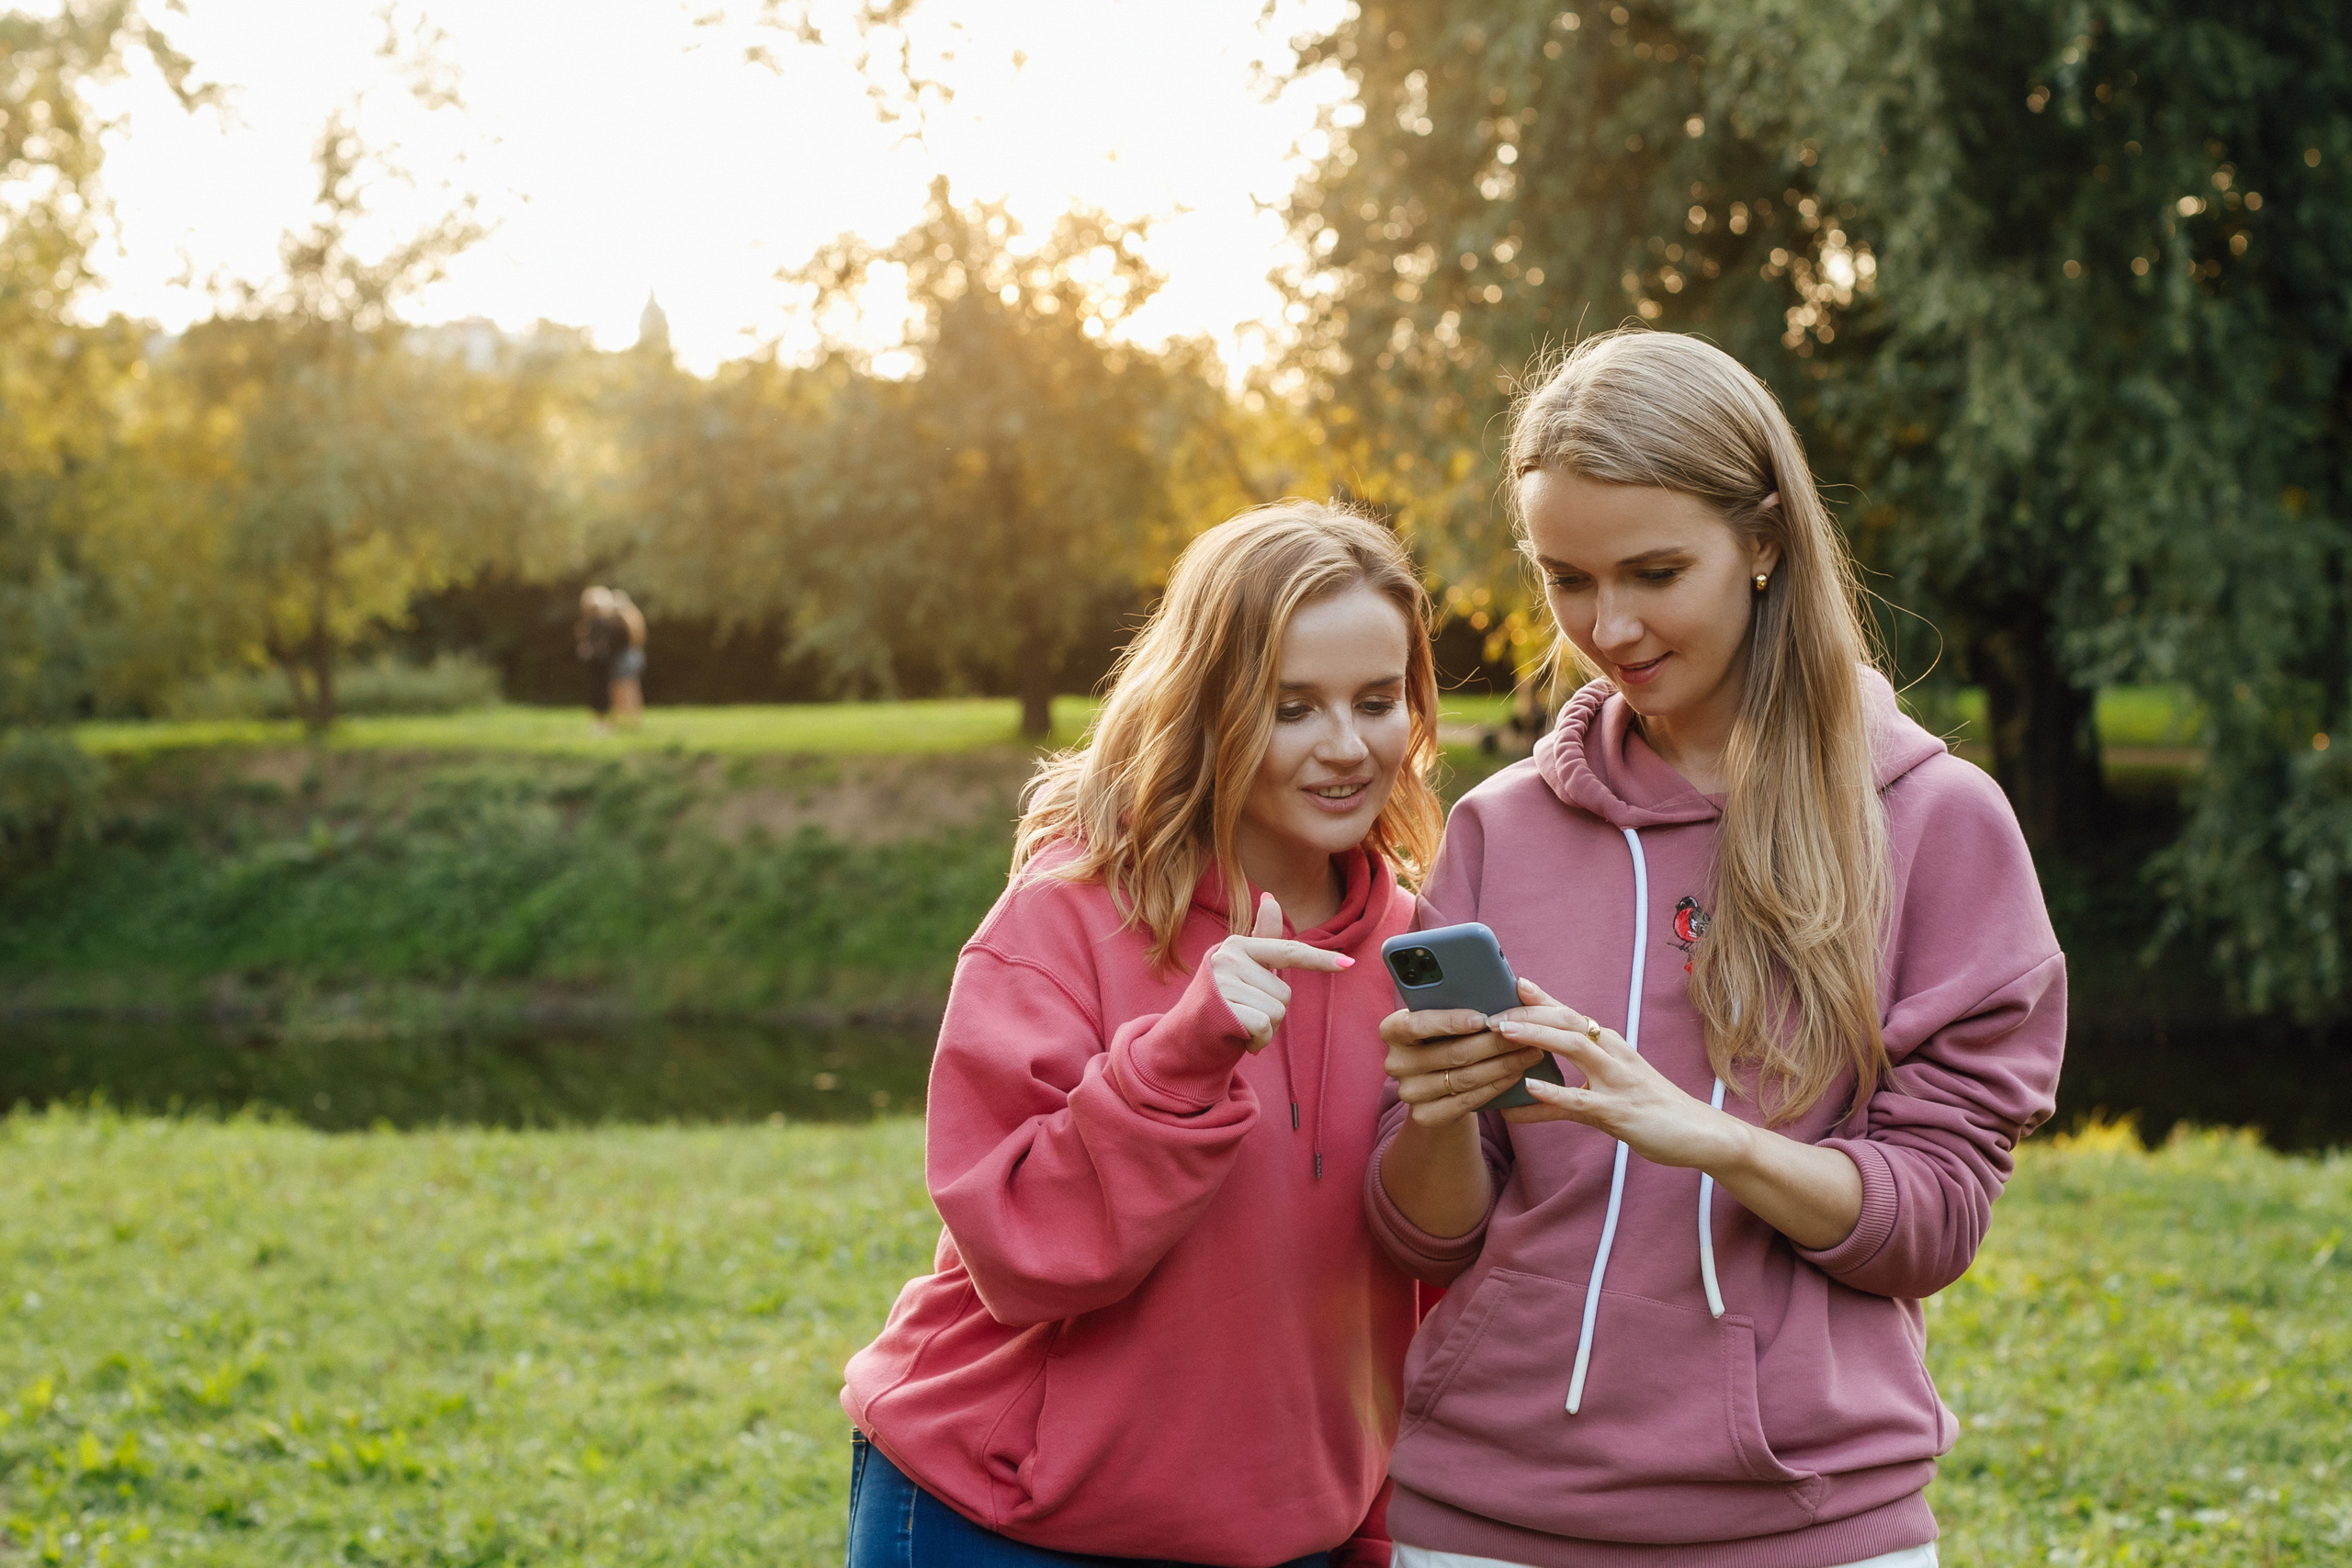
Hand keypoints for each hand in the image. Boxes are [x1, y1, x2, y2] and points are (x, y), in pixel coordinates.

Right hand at [1210, 893, 1350, 1052]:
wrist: (1186, 1035)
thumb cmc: (1222, 999)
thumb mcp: (1242, 966)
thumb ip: (1262, 938)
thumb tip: (1271, 898)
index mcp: (1238, 945)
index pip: (1288, 951)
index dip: (1320, 959)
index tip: (1348, 965)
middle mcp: (1228, 958)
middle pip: (1285, 993)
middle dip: (1272, 1012)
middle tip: (1246, 1013)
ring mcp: (1223, 982)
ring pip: (1277, 1011)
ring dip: (1265, 1029)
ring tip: (1241, 1024)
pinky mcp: (1222, 1008)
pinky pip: (1264, 1027)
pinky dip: (1258, 1041)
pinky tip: (1241, 1038)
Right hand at [1379, 1000, 1548, 1129]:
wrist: (1435, 1085)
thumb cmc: (1445, 1039)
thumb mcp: (1444, 1018)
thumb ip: (1461, 1001)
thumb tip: (1513, 987)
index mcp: (1392, 1030)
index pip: (1417, 1024)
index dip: (1450, 1021)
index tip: (1483, 1018)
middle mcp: (1395, 1062)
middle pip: (1451, 1053)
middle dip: (1494, 1043)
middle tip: (1525, 1033)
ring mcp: (1409, 1092)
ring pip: (1465, 1078)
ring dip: (1503, 1065)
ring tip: (1530, 1052)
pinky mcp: (1425, 1116)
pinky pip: (1468, 1101)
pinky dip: (1496, 1086)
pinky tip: (1516, 1074)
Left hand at [1490, 976, 1744, 1169]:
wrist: (1701, 1134)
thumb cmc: (1652, 1109)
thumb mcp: (1610, 1088)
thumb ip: (1572, 1081)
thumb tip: (1529, 1082)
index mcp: (1612, 1045)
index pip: (1570, 1014)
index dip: (1540, 998)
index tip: (1511, 983)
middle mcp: (1614, 1054)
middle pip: (1566, 1021)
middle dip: (1527, 1014)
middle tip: (1490, 1013)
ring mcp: (1618, 1081)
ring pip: (1573, 1048)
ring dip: (1536, 1036)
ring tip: (1502, 1032)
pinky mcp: (1619, 1112)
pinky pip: (1581, 1100)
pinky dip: (1553, 1093)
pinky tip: (1528, 1089)